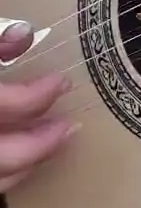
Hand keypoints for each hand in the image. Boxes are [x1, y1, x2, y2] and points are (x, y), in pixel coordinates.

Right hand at [0, 22, 76, 192]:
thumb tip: (24, 34)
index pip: (5, 105)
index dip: (36, 96)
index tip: (60, 82)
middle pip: (5, 155)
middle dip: (40, 143)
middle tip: (67, 126)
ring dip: (28, 162)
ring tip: (51, 140)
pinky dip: (9, 173)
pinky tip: (24, 156)